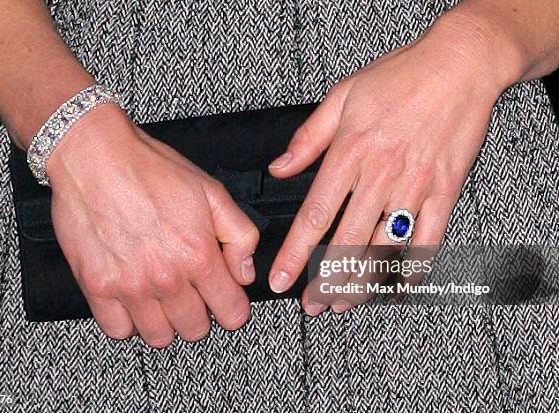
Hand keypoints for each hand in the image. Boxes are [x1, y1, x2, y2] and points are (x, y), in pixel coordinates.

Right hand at [46, 105, 259, 346]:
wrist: (95, 156)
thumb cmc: (150, 169)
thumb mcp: (211, 192)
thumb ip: (239, 235)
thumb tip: (244, 272)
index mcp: (198, 256)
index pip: (231, 313)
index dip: (232, 307)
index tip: (225, 299)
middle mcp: (166, 278)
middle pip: (196, 329)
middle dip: (199, 314)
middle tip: (190, 293)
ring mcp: (129, 286)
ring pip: (159, 336)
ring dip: (165, 321)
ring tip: (161, 297)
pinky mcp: (96, 287)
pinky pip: (118, 329)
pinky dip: (128, 321)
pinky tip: (133, 299)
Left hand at [267, 12, 519, 314]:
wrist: (459, 65)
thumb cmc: (398, 77)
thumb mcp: (341, 96)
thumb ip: (308, 139)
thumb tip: (278, 169)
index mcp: (349, 154)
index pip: (315, 215)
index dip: (294, 254)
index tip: (280, 280)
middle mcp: (379, 176)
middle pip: (347, 243)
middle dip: (326, 281)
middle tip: (312, 305)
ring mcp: (415, 187)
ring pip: (385, 248)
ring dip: (363, 282)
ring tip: (344, 303)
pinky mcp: (445, 191)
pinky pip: (429, 240)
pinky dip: (413, 268)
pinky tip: (397, 287)